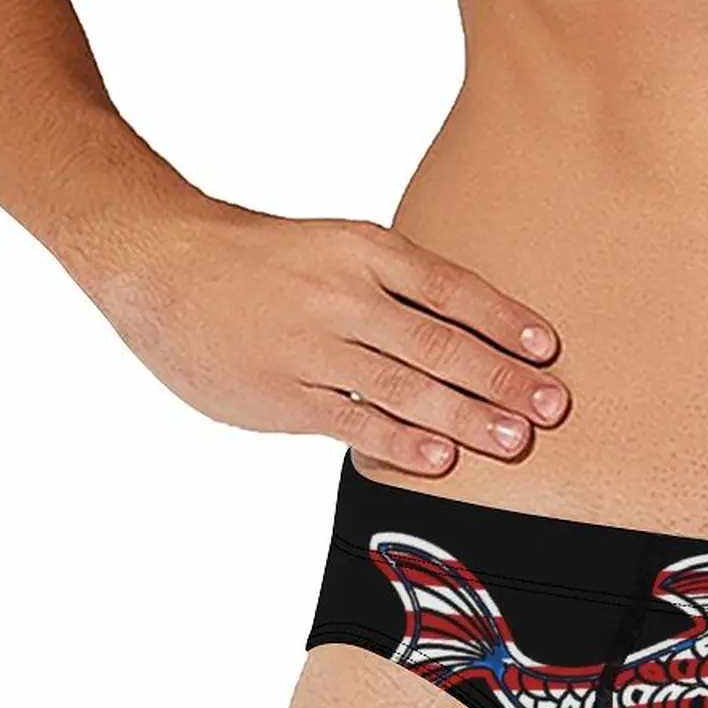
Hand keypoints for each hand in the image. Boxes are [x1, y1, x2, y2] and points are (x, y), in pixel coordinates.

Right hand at [90, 194, 568, 473]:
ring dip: (465, 416)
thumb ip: (396, 286)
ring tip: (514, 440)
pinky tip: (441, 460)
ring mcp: (310, 346)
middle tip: (552, 407)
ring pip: (402, 385)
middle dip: (501, 378)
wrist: (156, 261)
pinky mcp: (283, 393)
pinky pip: (351, 422)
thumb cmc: (262, 260)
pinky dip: (399, 443)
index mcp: (361, 249)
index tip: (549, 349)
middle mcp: (341, 295)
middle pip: (437, 342)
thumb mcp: (333, 247)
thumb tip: (477, 333)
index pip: (449, 286)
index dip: (504, 319)